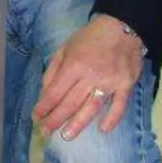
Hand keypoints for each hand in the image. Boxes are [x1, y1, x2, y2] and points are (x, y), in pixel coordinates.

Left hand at [32, 15, 144, 140]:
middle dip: (56, 119)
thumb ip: (54, 70)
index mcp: (74, 65)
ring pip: (91, 107)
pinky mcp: (125, 85)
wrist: (122, 27)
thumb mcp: (65, 47)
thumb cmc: (90, 38)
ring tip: (66, 136)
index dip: (44, 106)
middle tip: (46, 132)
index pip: (55, 92)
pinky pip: (119, 105)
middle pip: (70, 103)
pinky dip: (112, 118)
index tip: (36, 117)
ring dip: (78, 124)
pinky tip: (103, 129)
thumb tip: (44, 93)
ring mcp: (109, 82)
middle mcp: (90, 75)